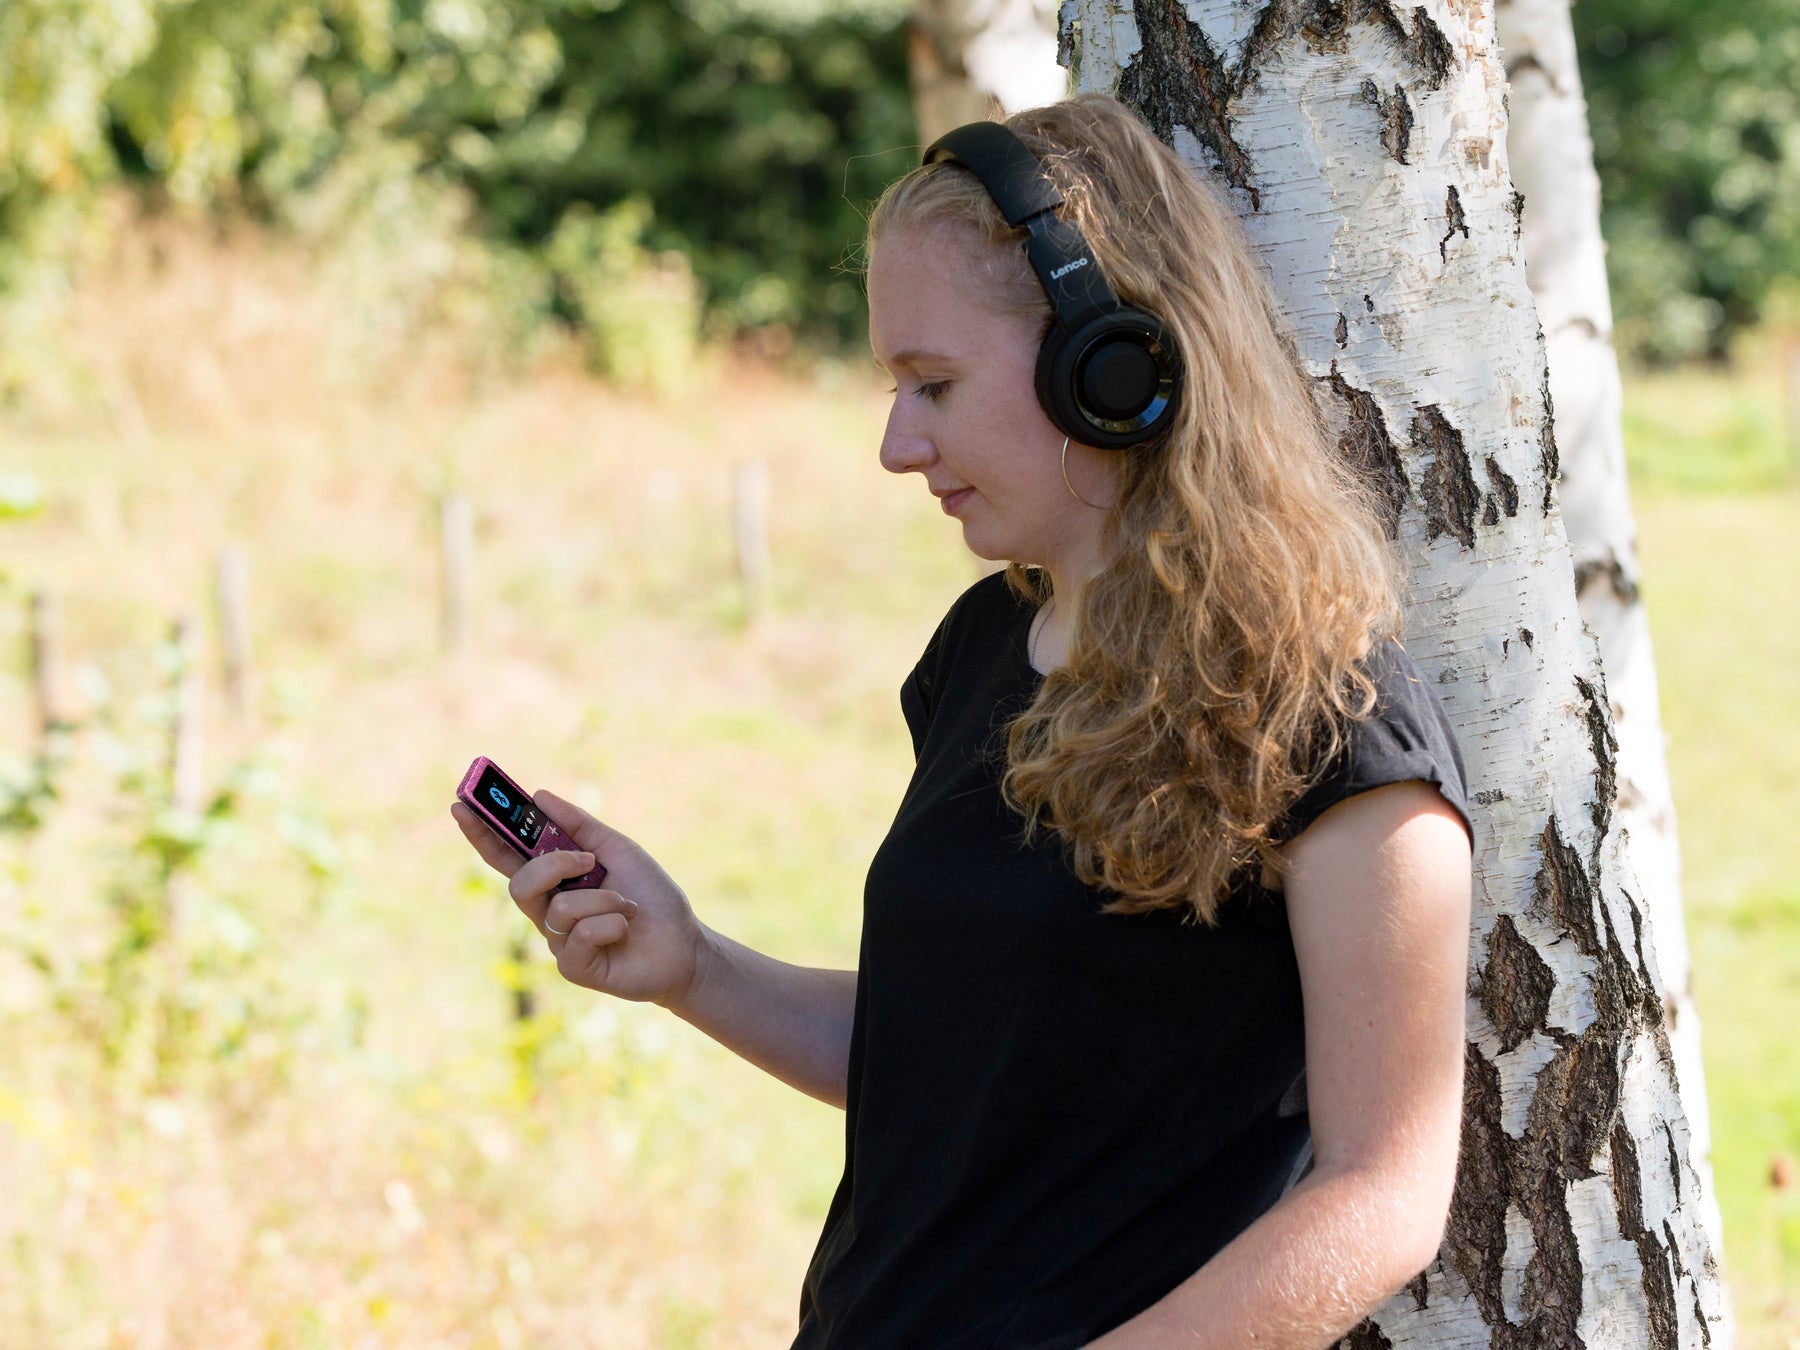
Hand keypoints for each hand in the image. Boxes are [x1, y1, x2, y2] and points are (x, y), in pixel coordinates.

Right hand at [451, 788, 706, 1007]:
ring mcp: (559, 942)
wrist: (684, 942)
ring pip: (558, 908)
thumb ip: (578, 825)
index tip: (461, 805)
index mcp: (554, 880)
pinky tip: (626, 930)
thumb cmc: (651, 896)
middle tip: (587, 861)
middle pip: (520, 885)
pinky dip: (611, 924)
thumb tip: (538, 795)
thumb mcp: (618, 849)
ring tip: (627, 906)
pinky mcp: (574, 968)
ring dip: (604, 899)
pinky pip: (579, 936)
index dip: (481, 834)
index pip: (506, 856)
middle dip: (553, 866)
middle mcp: (548, 911)